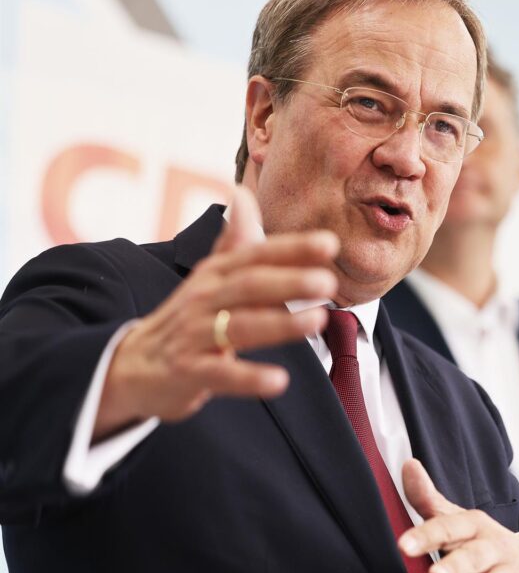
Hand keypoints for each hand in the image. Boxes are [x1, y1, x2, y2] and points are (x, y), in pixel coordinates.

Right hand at [94, 187, 339, 439]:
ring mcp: (194, 335)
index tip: (330, 243)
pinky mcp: (188, 372)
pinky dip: (249, 377)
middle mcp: (204, 298)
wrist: (135, 365)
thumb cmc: (188, 317)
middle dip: (288, 281)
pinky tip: (279, 379)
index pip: (255, 255)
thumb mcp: (209, 277)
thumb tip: (243, 192)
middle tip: (328, 282)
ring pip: (239, 326)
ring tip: (317, 320)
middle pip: (249, 286)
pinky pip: (220, 374)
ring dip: (279, 324)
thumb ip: (234, 240)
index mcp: (216, 274)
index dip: (291, 248)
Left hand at [399, 459, 518, 572]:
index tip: (403, 545)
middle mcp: (494, 549)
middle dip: (455, 567)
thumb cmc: (487, 543)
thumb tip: (408, 465)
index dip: (427, 535)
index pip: (450, 527)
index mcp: (475, 527)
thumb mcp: (462, 520)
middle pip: (475, 557)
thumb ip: (430, 499)